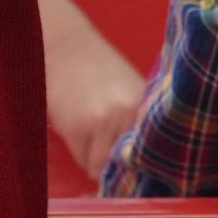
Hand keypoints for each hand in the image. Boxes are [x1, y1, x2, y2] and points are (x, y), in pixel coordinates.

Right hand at [48, 33, 149, 182]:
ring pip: (101, 167)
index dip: (142, 165)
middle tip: (111, 158)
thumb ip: (138, 121)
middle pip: (125, 165)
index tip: (137, 170)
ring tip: (93, 142)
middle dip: (117, 166)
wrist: (67, 48)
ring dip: (96, 163)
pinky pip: (82, 159)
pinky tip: (79, 135)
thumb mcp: (130, 90)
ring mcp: (101, 122)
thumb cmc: (100, 68)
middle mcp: (127, 115)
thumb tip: (145, 160)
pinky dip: (81, 155)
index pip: (150, 153)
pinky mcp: (76, 128)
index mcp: (144, 106)